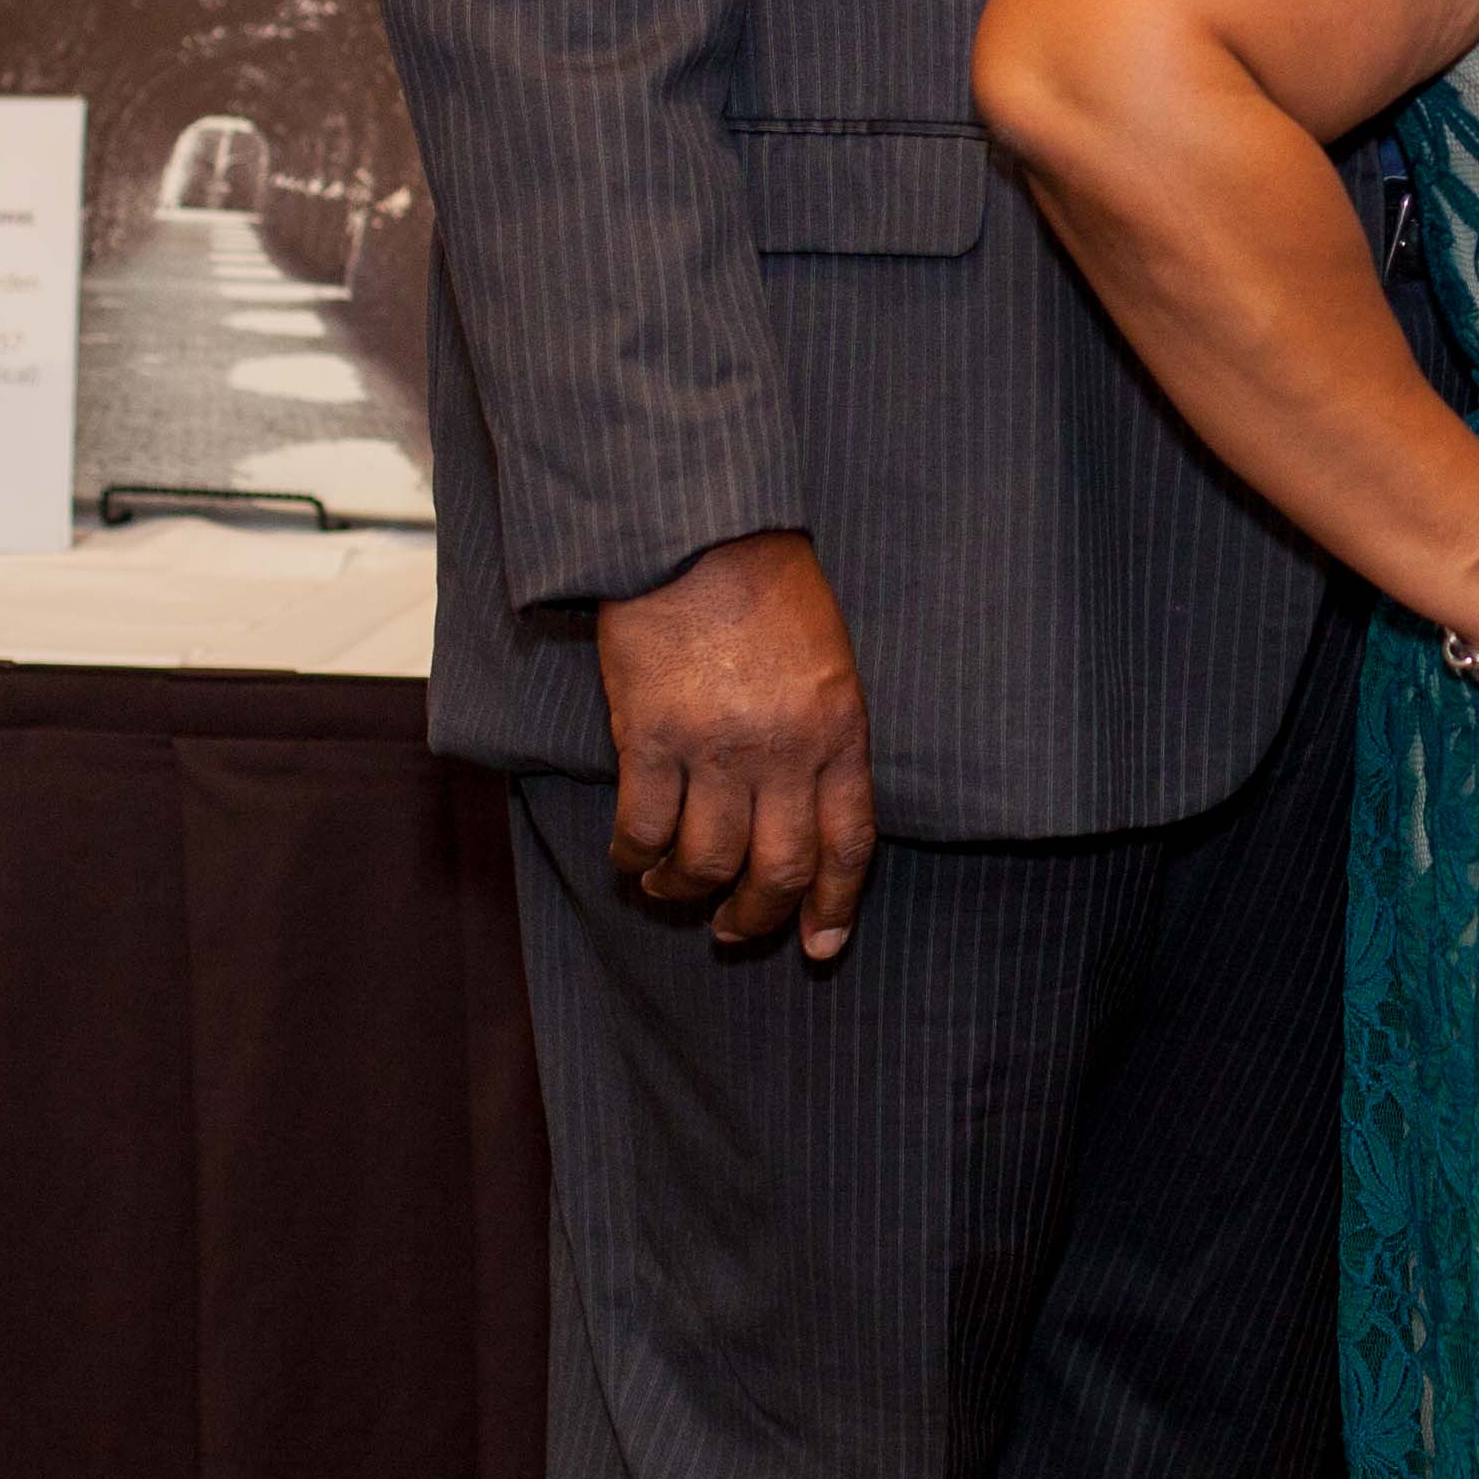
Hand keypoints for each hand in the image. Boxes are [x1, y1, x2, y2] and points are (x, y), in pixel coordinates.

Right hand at [593, 528, 879, 958]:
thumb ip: (826, 734)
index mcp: (840, 729)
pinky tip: (630, 858)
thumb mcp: (829, 658)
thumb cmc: (769, 586)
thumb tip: (808, 809)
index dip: (834, 905)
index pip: (848, 842)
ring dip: (687, 890)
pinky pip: (643, 826)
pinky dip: (634, 856)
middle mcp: (784, 750)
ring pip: (707, 861)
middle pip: (778, 868)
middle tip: (734, 930)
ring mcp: (715, 748)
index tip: (821, 947)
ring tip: (673, 889)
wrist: (698, 531)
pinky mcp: (650, 737)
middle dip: (757, 916)